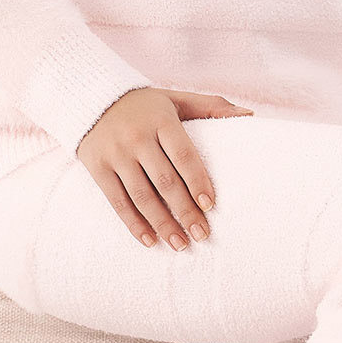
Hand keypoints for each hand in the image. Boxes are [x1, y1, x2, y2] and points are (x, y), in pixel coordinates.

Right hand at [75, 87, 254, 250]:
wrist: (92, 98)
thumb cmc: (145, 104)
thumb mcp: (175, 98)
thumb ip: (210, 106)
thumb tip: (249, 114)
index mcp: (160, 120)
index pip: (183, 155)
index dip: (198, 181)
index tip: (211, 206)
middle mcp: (137, 137)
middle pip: (165, 180)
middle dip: (185, 211)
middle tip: (202, 235)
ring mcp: (116, 154)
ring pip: (142, 196)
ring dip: (162, 224)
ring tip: (181, 245)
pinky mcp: (98, 168)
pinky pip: (117, 201)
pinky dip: (134, 224)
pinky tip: (151, 241)